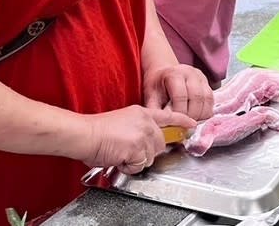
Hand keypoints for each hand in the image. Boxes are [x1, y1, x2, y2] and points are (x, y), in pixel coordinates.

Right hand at [80, 105, 195, 174]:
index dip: (182, 122)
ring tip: (120, 152)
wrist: (85, 134)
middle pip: (160, 144)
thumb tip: (144, 142)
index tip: (192, 125)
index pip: (168, 116)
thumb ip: (138, 128)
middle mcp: (146, 122)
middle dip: (148, 152)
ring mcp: (143, 135)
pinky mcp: (137, 148)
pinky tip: (118, 157)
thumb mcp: (123, 121)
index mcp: (142, 113)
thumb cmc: (97, 130)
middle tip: (130, 151)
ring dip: (136, 160)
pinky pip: (139, 165)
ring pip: (150, 156)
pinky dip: (128, 166)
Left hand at [144, 64, 213, 120]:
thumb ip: (155, 109)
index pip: (181, 96)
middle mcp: (190, 73)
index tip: (175, 123)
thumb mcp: (151, 94)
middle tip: (184, 125)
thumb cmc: (157, 84)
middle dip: (191, 115)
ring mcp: (201, 77)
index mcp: (174, 74)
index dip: (179, 113)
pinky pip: (211, 100)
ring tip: (191, 122)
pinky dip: (206, 111)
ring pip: (207, 99)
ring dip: (200, 114)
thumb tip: (160, 125)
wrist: (165, 71)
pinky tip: (197, 117)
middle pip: (196, 98)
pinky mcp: (207, 83)